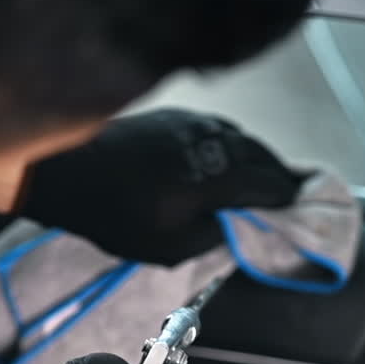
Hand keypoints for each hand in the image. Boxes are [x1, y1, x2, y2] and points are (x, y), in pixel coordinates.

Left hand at [17, 108, 304, 265]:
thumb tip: (230, 226)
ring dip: (252, 157)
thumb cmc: (115, 214)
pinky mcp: (172, 116)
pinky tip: (220, 155)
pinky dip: (226, 143)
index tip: (294, 208)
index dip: (286, 199)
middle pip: (261, 156)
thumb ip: (209, 236)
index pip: (271, 184)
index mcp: (222, 176)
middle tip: (284, 191)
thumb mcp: (168, 247)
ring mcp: (194, 123)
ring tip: (255, 174)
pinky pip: (213, 128)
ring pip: (238, 138)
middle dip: (274, 175)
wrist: (70, 172)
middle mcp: (216, 142)